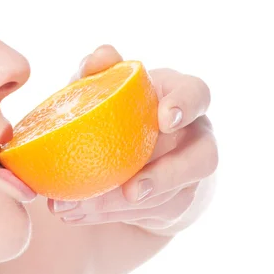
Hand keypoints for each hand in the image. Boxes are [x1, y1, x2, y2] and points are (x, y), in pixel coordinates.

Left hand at [48, 45, 217, 234]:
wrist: (134, 147)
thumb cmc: (120, 105)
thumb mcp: (108, 86)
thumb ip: (101, 70)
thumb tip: (97, 58)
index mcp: (182, 98)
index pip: (197, 94)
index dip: (185, 105)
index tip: (165, 119)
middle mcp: (194, 136)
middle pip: (199, 160)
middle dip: (165, 177)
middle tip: (130, 191)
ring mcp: (188, 173)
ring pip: (168, 195)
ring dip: (121, 204)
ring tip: (76, 207)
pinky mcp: (173, 203)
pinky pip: (146, 214)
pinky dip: (106, 215)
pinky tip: (74, 214)